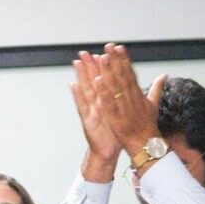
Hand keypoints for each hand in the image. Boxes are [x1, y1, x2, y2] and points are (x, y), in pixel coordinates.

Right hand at [71, 50, 120, 179]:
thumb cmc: (115, 133)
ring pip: (85, 90)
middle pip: (93, 81)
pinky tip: (73, 85)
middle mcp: (97, 103)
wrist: (109, 151)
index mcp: (107, 100)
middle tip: (85, 52)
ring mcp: (91, 111)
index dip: (105, 66)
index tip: (104, 52)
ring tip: (77, 62)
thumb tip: (131, 89)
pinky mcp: (87, 121)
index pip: (106, 80)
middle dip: (89, 66)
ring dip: (80, 76)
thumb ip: (127, 100)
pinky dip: (77, 96)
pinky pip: (82, 107)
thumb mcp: (123, 113)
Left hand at [92, 43, 166, 157]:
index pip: (130, 73)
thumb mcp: (153, 105)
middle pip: (122, 76)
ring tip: (102, 58)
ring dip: (109, 71)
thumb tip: (165, 75)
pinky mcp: (116, 117)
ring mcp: (124, 107)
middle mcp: (131, 98)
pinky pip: (109, 103)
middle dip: (115, 60)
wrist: (146, 145)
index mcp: (138, 94)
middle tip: (108, 46)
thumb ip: (156, 88)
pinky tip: (97, 81)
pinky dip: (104, 92)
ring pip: (115, 86)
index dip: (124, 60)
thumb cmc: (148, 126)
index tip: (118, 47)